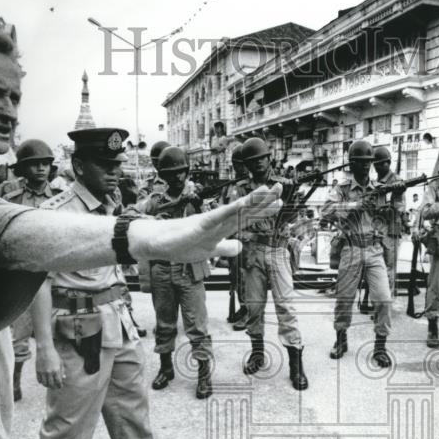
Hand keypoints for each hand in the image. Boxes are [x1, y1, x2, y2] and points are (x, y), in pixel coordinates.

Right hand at [36, 344, 64, 388]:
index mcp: (56, 370)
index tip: (60, 386)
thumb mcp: (60, 362)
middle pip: (51, 384)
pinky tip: (44, 381)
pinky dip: (41, 382)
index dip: (59, 386)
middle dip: (53, 387)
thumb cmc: (54, 355)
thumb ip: (62, 370)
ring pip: (44, 383)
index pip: (58, 382)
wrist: (44, 350)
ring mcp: (42, 372)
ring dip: (47, 385)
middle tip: (55, 387)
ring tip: (49, 385)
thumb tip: (63, 378)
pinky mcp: (37, 371)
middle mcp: (49, 372)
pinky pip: (39, 380)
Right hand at [133, 183, 282, 261]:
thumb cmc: (181, 245)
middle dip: (264, 201)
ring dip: (250, 201)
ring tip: (266, 191)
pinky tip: (241, 204)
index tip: (279, 202)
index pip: (247, 217)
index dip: (263, 210)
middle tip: (281, 188)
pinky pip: (217, 217)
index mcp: (222, 227)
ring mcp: (209, 223)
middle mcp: (219, 222)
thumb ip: (226, 248)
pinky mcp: (199, 226)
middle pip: (245, 210)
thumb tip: (240, 246)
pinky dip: (229, 210)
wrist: (157, 244)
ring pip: (234, 210)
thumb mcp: (210, 251)